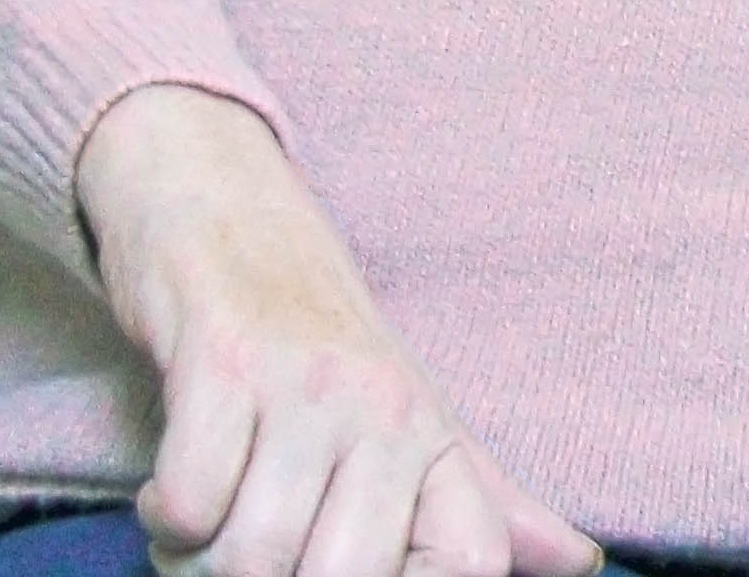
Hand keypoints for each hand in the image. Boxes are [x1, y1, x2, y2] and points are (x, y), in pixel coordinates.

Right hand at [77, 86, 598, 576]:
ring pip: (252, 555)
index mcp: (436, 433)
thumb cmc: (318, 338)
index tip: (334, 572)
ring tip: (205, 523)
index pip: (469, 563)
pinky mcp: (222, 359)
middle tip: (241, 556)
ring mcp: (305, 382)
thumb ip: (485, 504)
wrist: (225, 208)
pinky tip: (173, 490)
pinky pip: (190, 503)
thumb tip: (580, 563)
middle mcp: (384, 406)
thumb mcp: (413, 415)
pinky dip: (168, 520)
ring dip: (202, 562)